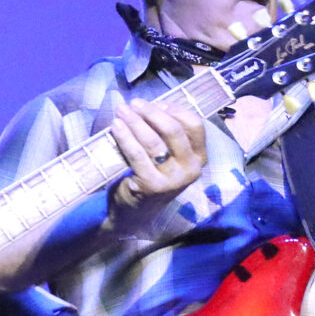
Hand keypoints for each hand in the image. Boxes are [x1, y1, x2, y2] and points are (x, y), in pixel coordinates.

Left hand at [106, 97, 208, 223]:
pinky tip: (115, 127)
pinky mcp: (153, 186)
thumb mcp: (167, 156)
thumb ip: (165, 133)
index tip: (156, 103)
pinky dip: (125, 137)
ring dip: (135, 122)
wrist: (134, 212)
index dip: (174, 109)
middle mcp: (191, 169)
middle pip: (174, 130)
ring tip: (121, 111)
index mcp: (199, 157)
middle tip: (134, 104)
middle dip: (151, 113)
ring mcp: (173, 180)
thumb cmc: (150, 176)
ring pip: (154, 141)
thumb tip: (148, 104)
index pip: (194, 125)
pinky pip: (137, 155)